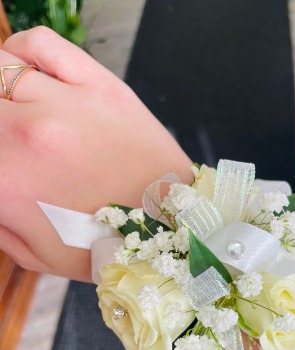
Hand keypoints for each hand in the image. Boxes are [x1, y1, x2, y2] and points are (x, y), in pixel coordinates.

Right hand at [0, 27, 192, 280]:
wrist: (169, 226)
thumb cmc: (105, 245)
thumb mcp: (36, 254)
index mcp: (4, 180)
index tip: (3, 159)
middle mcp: (26, 133)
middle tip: (12, 140)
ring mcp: (65, 103)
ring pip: (0, 67)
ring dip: (2, 92)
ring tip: (20, 112)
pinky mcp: (101, 86)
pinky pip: (40, 44)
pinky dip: (22, 50)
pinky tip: (29, 74)